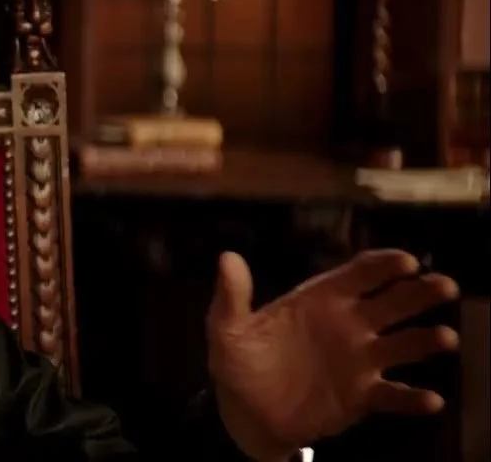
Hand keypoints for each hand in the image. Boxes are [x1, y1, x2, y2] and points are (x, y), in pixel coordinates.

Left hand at [206, 249, 459, 460]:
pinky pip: (393, 395)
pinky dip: (413, 397)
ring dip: (425, 340)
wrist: (245, 413)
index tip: (406, 262)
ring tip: (445, 338)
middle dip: (419, 292)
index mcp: (319, 300)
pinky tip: (431, 399)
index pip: (358, 274)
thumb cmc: (239, 362)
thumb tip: (227, 258)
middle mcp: (348, 325)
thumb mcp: (227, 328)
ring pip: (402, 345)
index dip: (382, 265)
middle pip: (392, 302)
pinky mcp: (362, 396)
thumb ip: (232, 296)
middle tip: (443, 285)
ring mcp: (359, 361)